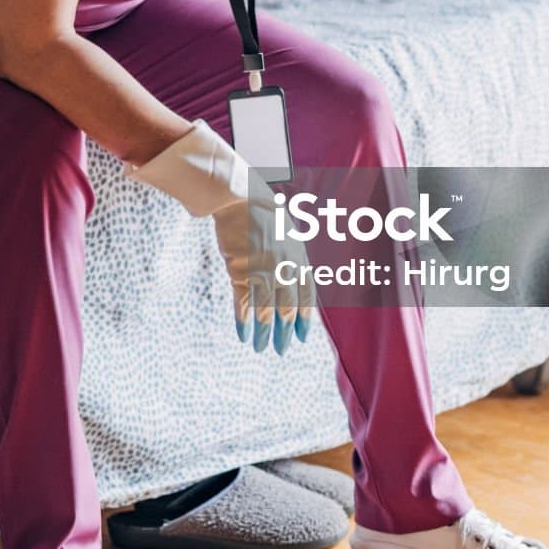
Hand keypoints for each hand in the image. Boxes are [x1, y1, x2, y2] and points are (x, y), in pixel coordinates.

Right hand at [214, 170, 313, 353]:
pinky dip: (244, 321)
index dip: (304, 319)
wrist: (241, 197)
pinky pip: (245, 303)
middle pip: (287, 309)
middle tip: (281, 350)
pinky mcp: (241, 271)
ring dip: (264, 333)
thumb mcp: (286, 234)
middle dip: (284, 333)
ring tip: (261, 349)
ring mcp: (263, 271)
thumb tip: (289, 278)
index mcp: (299, 259)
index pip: (306, 297)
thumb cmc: (262, 213)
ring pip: (267, 311)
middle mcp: (285, 269)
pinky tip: (243, 334)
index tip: (302, 337)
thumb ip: (289, 258)